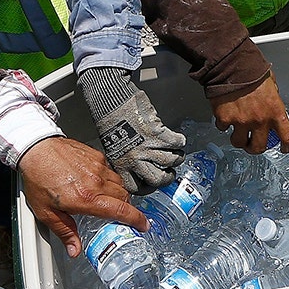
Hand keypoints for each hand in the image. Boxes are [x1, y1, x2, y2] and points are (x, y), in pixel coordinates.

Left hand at [17, 136, 147, 256]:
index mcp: (86, 198)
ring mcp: (98, 166)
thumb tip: (74, 250)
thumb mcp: (47, 212)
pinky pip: (111, 170)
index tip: (143, 225)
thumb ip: (65, 231)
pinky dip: (109, 179)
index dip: (136, 220)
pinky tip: (97, 182)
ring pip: (119, 183)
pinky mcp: (96, 156)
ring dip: (118, 193)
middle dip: (126, 208)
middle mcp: (96, 182)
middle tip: (120, 215)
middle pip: (124, 197)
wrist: (36, 149)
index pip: (121, 211)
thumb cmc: (39, 178)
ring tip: (107, 199)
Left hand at [79, 66, 184, 194]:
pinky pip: (176, 143)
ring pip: (170, 160)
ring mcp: (146, 146)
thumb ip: (124, 160)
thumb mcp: (111, 147)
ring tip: (176, 154)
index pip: (137, 188)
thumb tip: (138, 168)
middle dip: (167, 178)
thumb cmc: (108, 119)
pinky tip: (177, 139)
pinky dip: (179, 141)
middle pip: (158, 180)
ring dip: (177, 158)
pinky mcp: (157, 132)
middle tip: (170, 173)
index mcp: (120, 165)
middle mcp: (134, 159)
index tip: (154, 184)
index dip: (149, 187)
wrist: (110, 99)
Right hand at [211, 73, 288, 154]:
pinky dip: (223, 124)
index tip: (285, 148)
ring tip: (237, 133)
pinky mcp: (225, 119)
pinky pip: (223, 128)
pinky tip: (225, 116)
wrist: (232, 65)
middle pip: (259, 147)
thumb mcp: (271, 84)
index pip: (287, 137)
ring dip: (239, 139)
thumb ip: (272, 97)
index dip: (287, 146)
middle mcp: (260, 120)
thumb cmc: (252, 70)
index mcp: (275, 111)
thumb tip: (271, 101)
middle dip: (255, 148)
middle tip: (253, 144)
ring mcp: (241, 121)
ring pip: (239, 142)